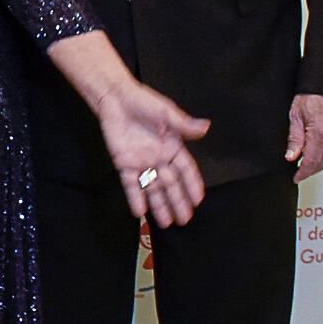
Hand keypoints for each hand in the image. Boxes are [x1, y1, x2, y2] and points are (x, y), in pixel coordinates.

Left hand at [97, 82, 210, 227]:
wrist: (116, 100)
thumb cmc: (143, 102)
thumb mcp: (167, 112)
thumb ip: (185, 124)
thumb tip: (206, 128)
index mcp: (173, 147)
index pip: (186, 170)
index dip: (192, 185)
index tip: (198, 200)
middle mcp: (160, 159)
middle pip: (171, 184)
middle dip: (178, 202)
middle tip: (185, 220)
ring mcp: (142, 163)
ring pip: (153, 188)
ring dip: (159, 205)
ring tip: (166, 223)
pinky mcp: (124, 164)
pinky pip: (131, 184)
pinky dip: (135, 197)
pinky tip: (140, 212)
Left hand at [285, 93, 322, 182]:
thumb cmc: (314, 93)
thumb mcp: (296, 114)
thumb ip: (294, 138)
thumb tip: (291, 156)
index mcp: (320, 132)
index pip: (311, 161)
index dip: (303, 173)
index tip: (297, 177)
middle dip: (312, 169)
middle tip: (300, 170)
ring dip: (322, 164)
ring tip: (310, 161)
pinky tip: (322, 152)